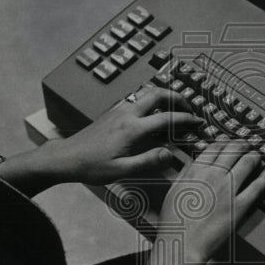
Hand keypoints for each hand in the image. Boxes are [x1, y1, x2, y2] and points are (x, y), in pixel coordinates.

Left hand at [48, 85, 201, 184]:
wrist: (66, 157)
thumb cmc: (91, 165)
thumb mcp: (121, 170)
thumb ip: (148, 161)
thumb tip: (169, 153)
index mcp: (132, 129)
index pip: (167, 118)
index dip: (186, 119)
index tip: (198, 121)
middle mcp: (127, 114)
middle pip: (158, 94)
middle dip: (178, 97)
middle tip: (189, 108)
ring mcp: (119, 110)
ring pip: (147, 93)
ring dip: (165, 97)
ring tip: (175, 109)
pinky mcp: (113, 112)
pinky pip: (138, 100)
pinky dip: (152, 102)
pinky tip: (154, 116)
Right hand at [157, 140, 264, 264]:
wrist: (182, 244)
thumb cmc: (175, 223)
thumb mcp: (173, 191)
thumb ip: (185, 174)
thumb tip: (192, 161)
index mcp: (196, 172)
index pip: (215, 148)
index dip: (225, 142)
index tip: (229, 142)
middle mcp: (214, 176)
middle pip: (233, 151)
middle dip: (242, 145)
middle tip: (247, 145)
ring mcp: (228, 191)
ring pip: (247, 164)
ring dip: (254, 155)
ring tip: (258, 154)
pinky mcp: (239, 207)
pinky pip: (256, 187)